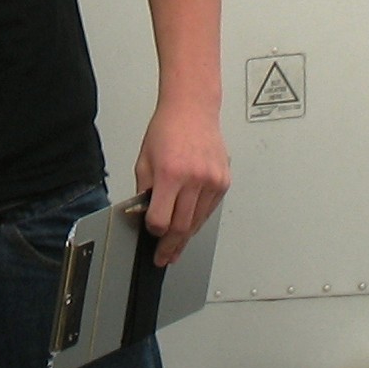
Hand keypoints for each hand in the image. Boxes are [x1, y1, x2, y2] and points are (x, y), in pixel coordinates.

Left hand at [134, 105, 229, 265]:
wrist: (192, 110)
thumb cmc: (167, 130)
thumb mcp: (144, 160)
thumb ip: (145, 190)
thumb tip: (145, 216)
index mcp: (171, 174)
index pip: (162, 219)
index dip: (153, 232)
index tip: (150, 235)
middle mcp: (195, 179)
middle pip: (182, 226)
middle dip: (171, 246)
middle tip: (163, 257)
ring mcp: (212, 181)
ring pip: (198, 222)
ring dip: (185, 238)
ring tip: (175, 249)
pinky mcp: (224, 182)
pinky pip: (209, 210)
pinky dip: (198, 220)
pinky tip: (189, 226)